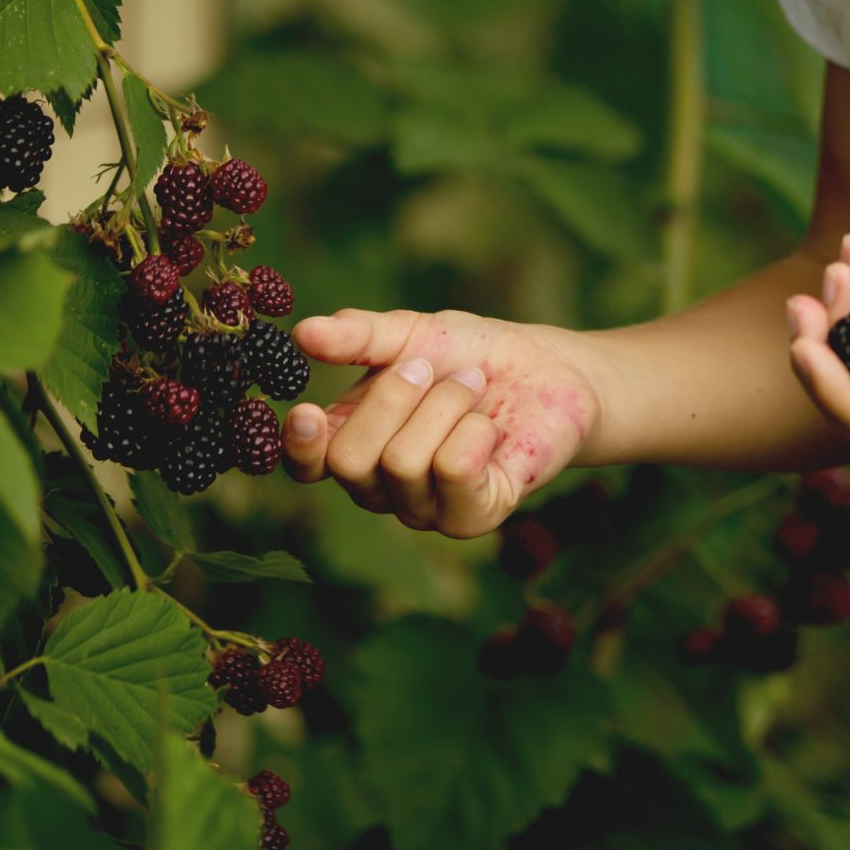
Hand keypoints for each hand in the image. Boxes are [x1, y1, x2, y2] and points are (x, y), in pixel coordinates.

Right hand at [280, 309, 603, 538]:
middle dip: (393, 398)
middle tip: (429, 367)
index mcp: (355, 442)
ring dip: (445, 405)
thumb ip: (361, 337)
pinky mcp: (473, 516)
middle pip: (349, 461)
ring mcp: (426, 508)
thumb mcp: (416, 335)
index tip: (305, 411)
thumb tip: (304, 332)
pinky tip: (491, 426)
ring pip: (403, 463)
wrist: (550, 370)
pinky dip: (474, 432)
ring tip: (474, 386)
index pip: (308, 466)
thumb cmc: (475, 355)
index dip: (299, 446)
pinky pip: (454, 473)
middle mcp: (382, 486)